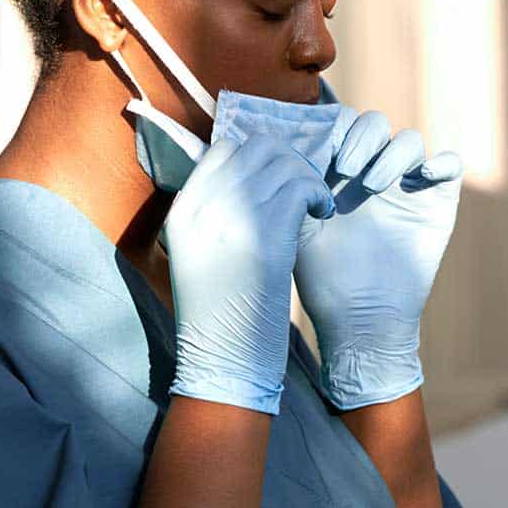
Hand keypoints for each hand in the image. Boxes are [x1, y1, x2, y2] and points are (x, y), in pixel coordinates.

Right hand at [162, 134, 335, 414]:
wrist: (221, 360)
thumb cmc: (217, 313)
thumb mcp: (198, 254)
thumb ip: (213, 213)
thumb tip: (247, 179)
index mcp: (183, 208)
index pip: (225, 148)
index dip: (259, 157)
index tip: (279, 179)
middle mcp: (204, 205)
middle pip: (258, 147)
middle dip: (290, 161)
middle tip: (304, 188)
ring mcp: (232, 219)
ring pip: (285, 164)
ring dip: (309, 178)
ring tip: (317, 204)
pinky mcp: (265, 238)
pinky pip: (301, 188)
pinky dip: (319, 195)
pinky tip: (324, 214)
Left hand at [293, 109, 462, 409]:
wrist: (358, 318)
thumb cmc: (321, 276)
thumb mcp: (295, 226)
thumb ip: (288, 188)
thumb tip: (266, 148)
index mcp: (339, 170)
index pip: (341, 122)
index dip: (333, 125)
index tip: (321, 150)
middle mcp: (374, 170)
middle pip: (375, 123)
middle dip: (360, 136)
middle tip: (344, 166)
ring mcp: (408, 185)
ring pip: (409, 139)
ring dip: (391, 153)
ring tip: (372, 185)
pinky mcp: (437, 203)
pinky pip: (450, 165)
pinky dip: (440, 162)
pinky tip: (420, 178)